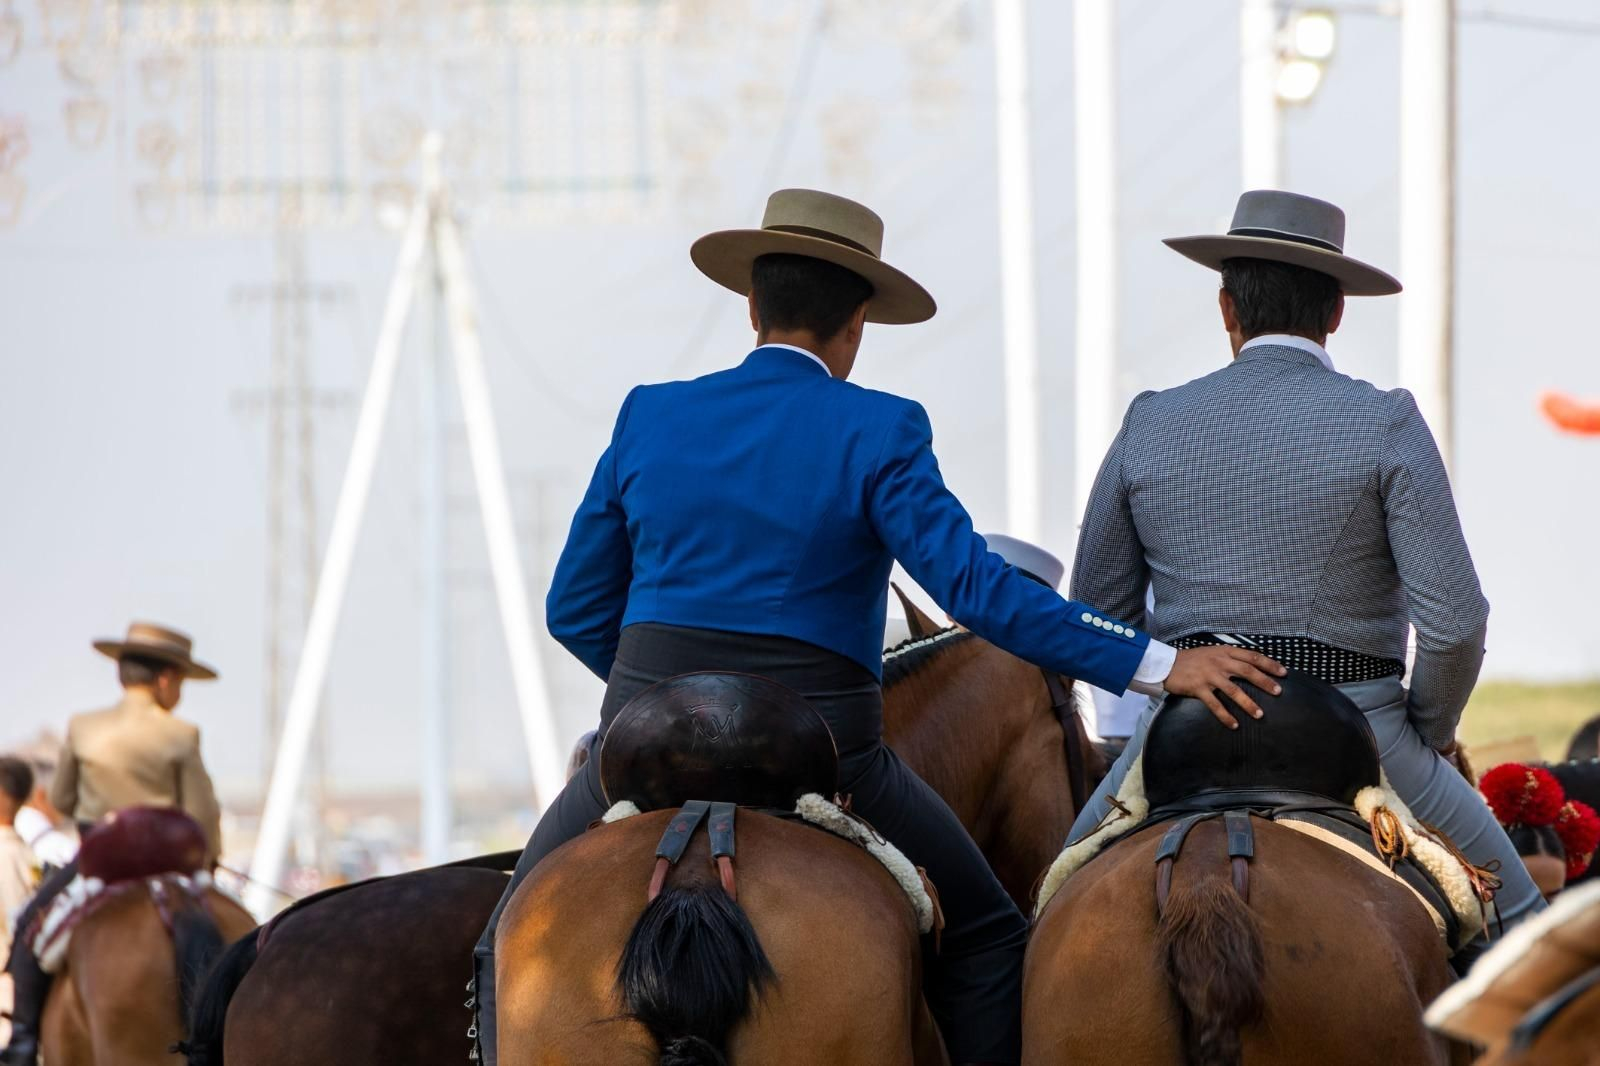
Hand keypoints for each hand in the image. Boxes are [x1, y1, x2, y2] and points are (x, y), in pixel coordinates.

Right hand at [1163, 646, 1286, 728]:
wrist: (1167, 664)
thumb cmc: (1192, 659)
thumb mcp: (1212, 652)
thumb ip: (1229, 657)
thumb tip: (1250, 665)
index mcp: (1224, 652)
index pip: (1252, 656)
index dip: (1269, 664)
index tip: (1283, 673)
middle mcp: (1219, 662)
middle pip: (1247, 671)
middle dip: (1264, 682)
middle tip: (1278, 692)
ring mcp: (1209, 676)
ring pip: (1233, 690)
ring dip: (1248, 703)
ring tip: (1260, 714)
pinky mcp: (1199, 688)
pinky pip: (1215, 704)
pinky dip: (1225, 716)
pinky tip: (1234, 725)